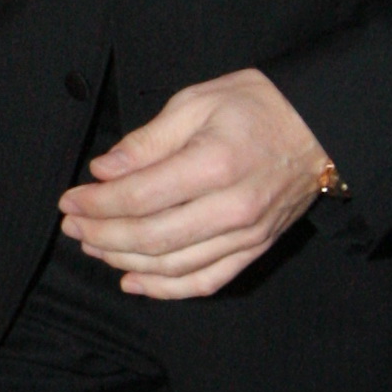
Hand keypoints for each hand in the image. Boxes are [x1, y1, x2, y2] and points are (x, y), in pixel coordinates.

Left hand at [59, 69, 331, 300]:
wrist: (322, 125)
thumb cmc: (258, 105)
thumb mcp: (197, 102)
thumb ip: (148, 140)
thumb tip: (104, 170)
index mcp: (214, 164)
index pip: (140, 196)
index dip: (97, 204)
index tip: (69, 200)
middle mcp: (232, 208)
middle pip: (151, 238)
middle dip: (102, 235)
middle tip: (72, 226)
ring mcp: (247, 235)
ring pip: (173, 266)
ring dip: (125, 261)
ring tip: (93, 248)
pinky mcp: (256, 248)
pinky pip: (206, 281)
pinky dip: (166, 289)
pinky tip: (133, 282)